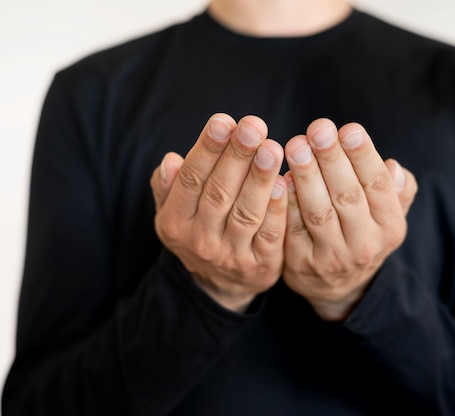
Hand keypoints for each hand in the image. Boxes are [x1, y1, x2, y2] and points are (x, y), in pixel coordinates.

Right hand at [150, 114, 287, 312]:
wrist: (220, 286)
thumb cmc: (199, 232)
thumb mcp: (174, 213)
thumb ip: (169, 187)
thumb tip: (170, 161)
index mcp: (176, 222)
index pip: (191, 179)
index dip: (207, 149)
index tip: (223, 121)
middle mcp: (200, 240)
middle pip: (219, 192)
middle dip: (237, 156)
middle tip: (253, 125)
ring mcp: (231, 255)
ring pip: (246, 213)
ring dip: (259, 178)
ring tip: (272, 147)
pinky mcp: (260, 265)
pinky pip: (270, 235)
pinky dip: (277, 209)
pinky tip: (286, 183)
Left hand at [283, 119, 416, 320]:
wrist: (339, 287)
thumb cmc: (363, 233)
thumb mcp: (388, 215)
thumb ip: (397, 190)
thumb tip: (393, 167)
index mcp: (389, 226)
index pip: (377, 185)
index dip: (363, 156)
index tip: (348, 129)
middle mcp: (364, 244)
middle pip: (347, 196)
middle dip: (331, 160)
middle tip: (318, 129)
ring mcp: (332, 257)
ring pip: (319, 212)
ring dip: (307, 176)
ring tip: (295, 145)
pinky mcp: (302, 264)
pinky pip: (293, 229)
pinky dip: (287, 202)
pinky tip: (280, 178)